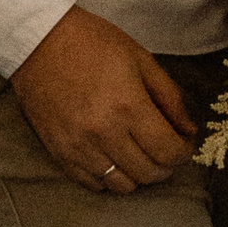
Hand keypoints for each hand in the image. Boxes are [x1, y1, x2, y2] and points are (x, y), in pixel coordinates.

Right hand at [10, 6, 197, 192]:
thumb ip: (169, 97)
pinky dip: (109, 178)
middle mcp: (104, 133)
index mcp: (128, 105)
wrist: (39, 40)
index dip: (183, 153)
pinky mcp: (59, 153)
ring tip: (139, 155)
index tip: (183, 144)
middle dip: (165, 165)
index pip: (168, 151)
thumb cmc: (93, 42)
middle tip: (165, 149)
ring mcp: (79, 147)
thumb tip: (188, 130)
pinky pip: (93, 184)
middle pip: (148, 173)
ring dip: (138, 174)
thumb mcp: (140, 59)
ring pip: (122, 186)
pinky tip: (113, 158)